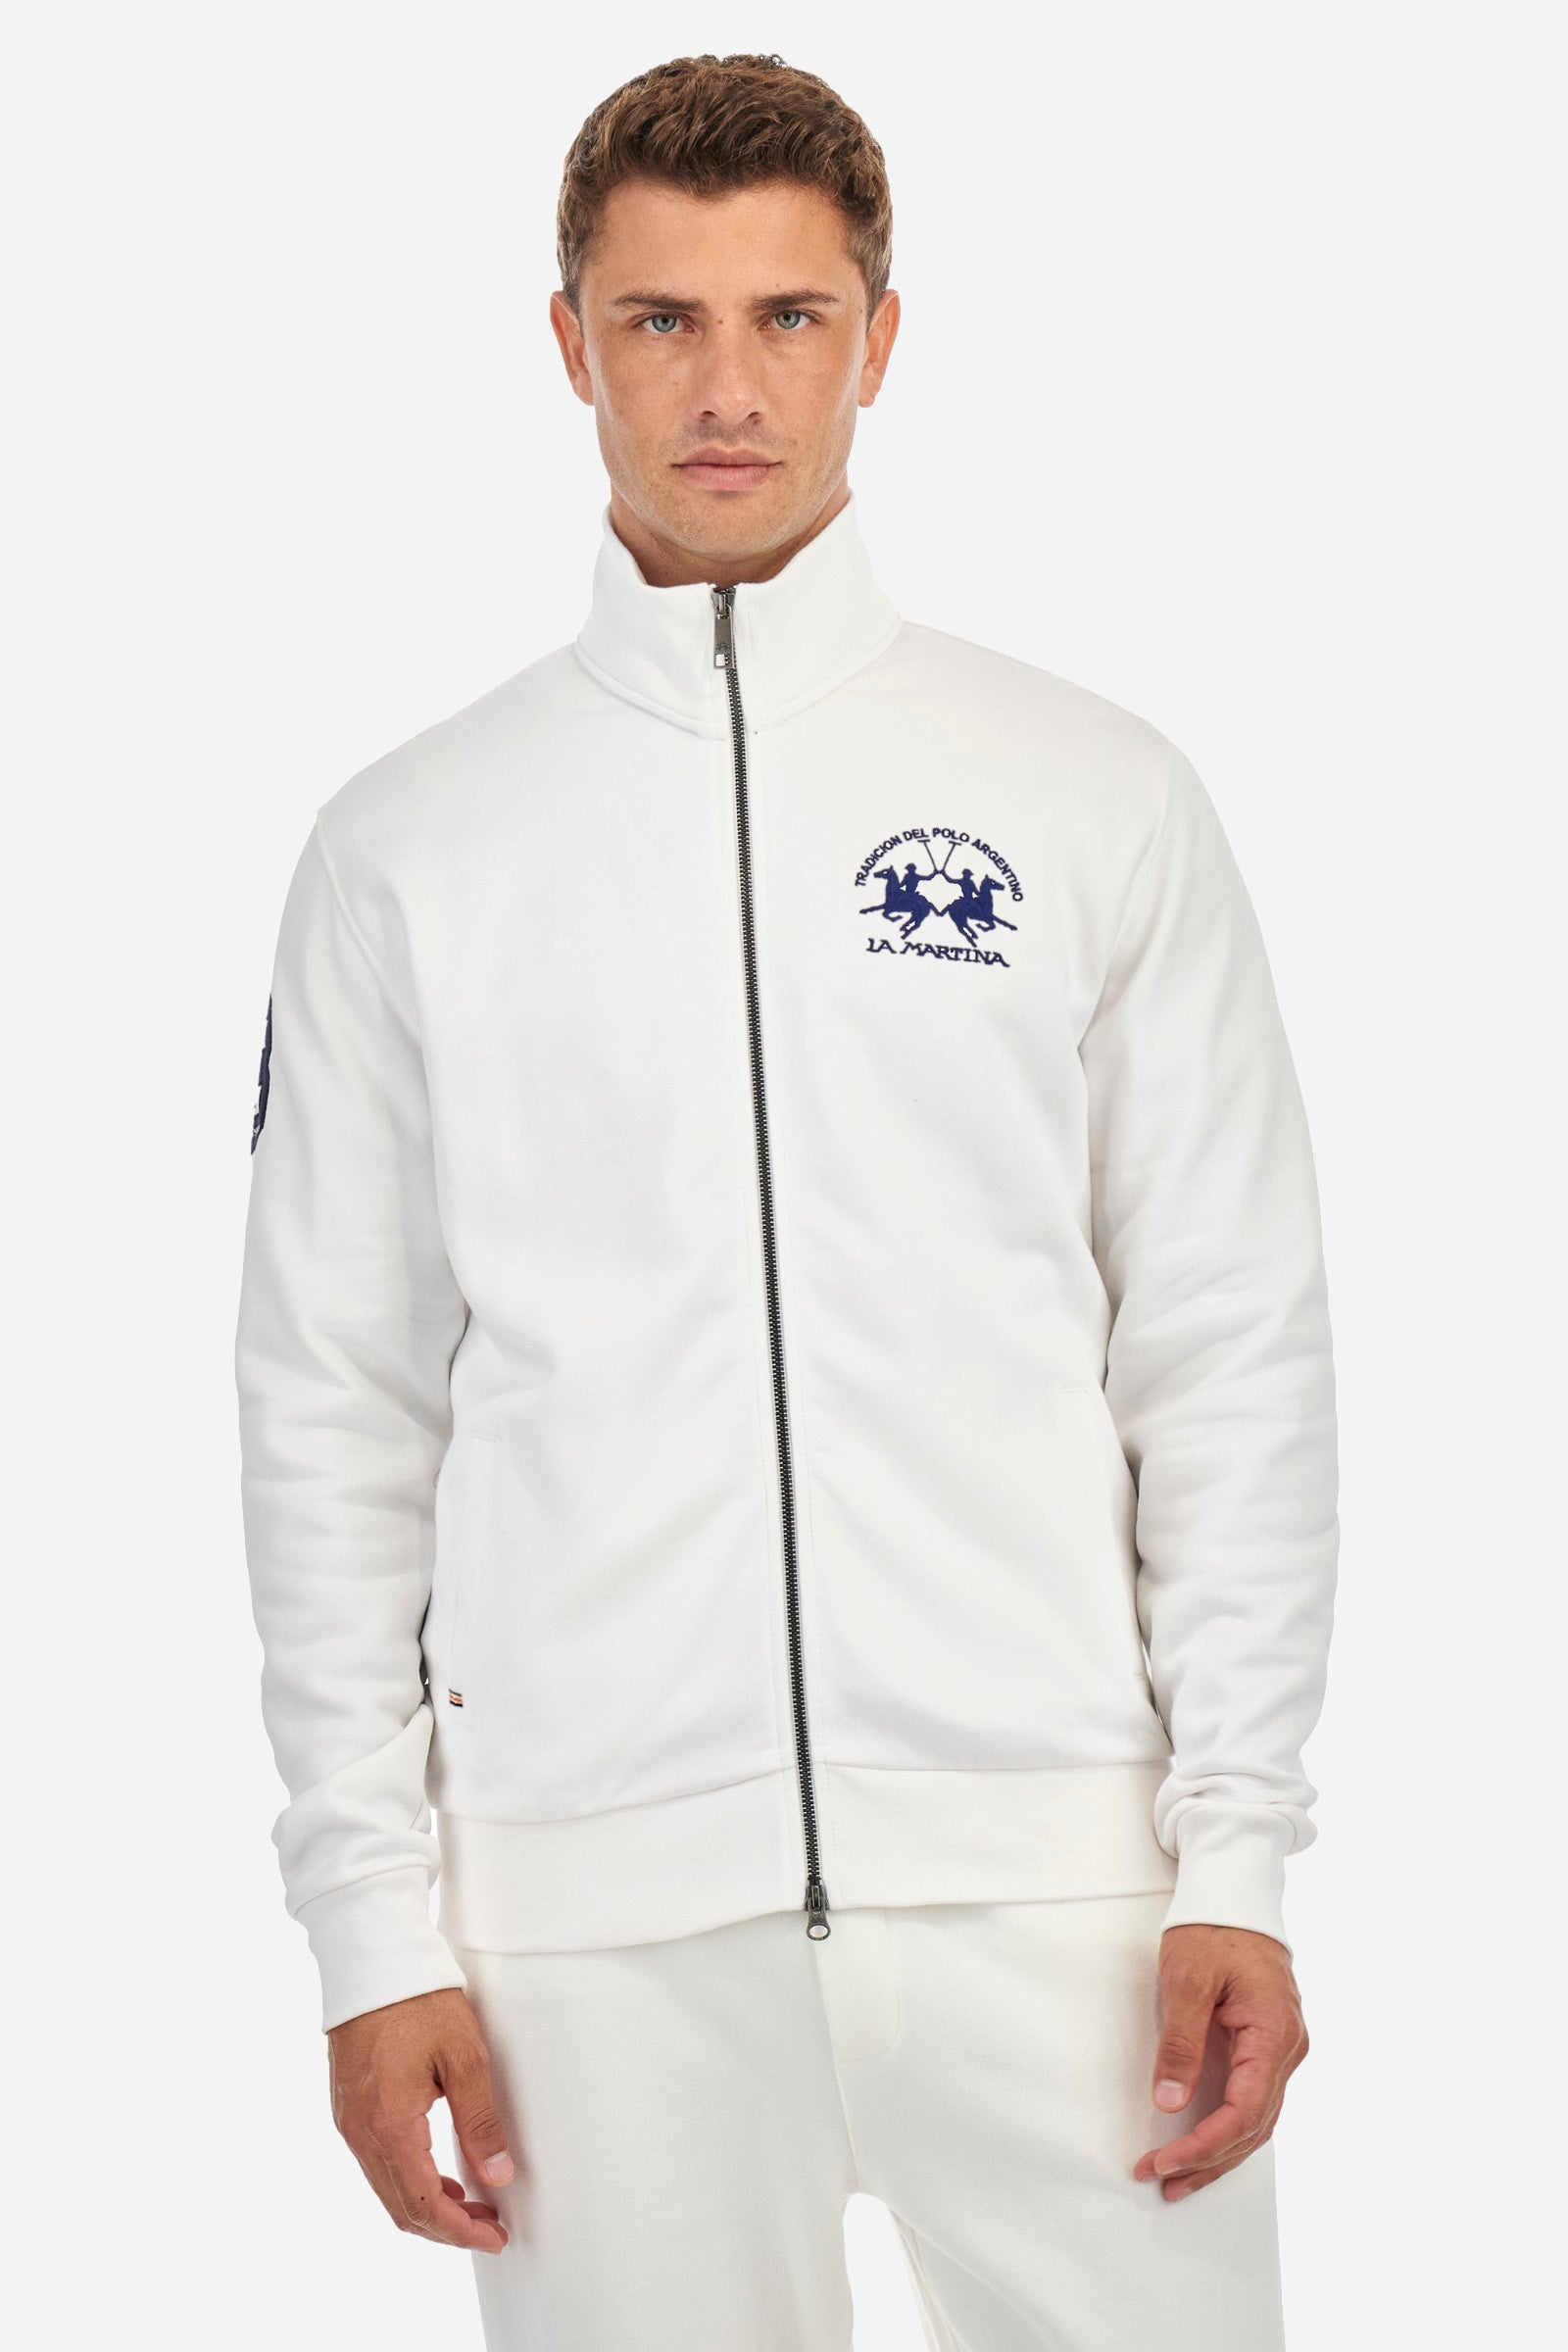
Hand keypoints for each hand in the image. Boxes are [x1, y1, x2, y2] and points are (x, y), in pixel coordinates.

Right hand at [329, 1987, 513, 2252]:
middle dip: (447, 2228)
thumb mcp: (464, 2057)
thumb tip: (498, 2175)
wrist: (371, 1961)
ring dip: (428, 2207)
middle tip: (490, 2227)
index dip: (460, 2231)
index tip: (494, 2238)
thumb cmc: (419, 2001)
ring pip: (387, 2190)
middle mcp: (360, 2133)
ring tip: (473, 2204)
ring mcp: (349, 2123)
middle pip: (401, 2208)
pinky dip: (409, 2181)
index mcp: (389, 2124)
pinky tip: (439, 2174)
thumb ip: (480, 2121)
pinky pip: (377, 2165)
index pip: (422, 2204)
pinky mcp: (348, 2110)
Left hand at [1134, 1924, 1307, 2200]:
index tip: (1165, 2161)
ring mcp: (1281, 2049)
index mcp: (1273, 2034)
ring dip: (1218, 2152)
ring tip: (1176, 2178)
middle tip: (1162, 2180)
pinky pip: (1253, 2099)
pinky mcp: (1268, 2045)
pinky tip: (1201, 2146)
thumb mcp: (1188, 1980)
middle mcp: (1287, 2049)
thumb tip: (1171, 2102)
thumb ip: (1183, 2043)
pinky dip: (1226, 2127)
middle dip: (1208, 2160)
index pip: (1245, 2111)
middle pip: (1254, 2126)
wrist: (1234, 1891)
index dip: (1205, 2145)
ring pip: (1257, 2120)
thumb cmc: (1212, 1928)